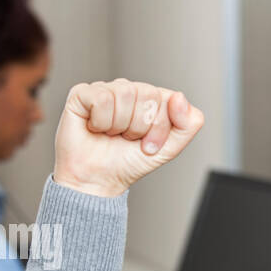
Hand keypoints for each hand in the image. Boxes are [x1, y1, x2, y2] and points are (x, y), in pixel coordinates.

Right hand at [52, 78, 204, 197]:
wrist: (98, 180)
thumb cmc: (128, 163)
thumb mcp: (170, 149)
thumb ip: (188, 124)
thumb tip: (179, 97)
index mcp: (151, 100)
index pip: (168, 98)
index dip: (160, 127)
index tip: (149, 145)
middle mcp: (129, 90)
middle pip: (148, 93)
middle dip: (141, 126)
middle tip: (129, 140)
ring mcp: (106, 89)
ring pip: (125, 93)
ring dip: (120, 125)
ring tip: (112, 134)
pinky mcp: (82, 93)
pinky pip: (101, 98)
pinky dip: (101, 122)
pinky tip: (96, 128)